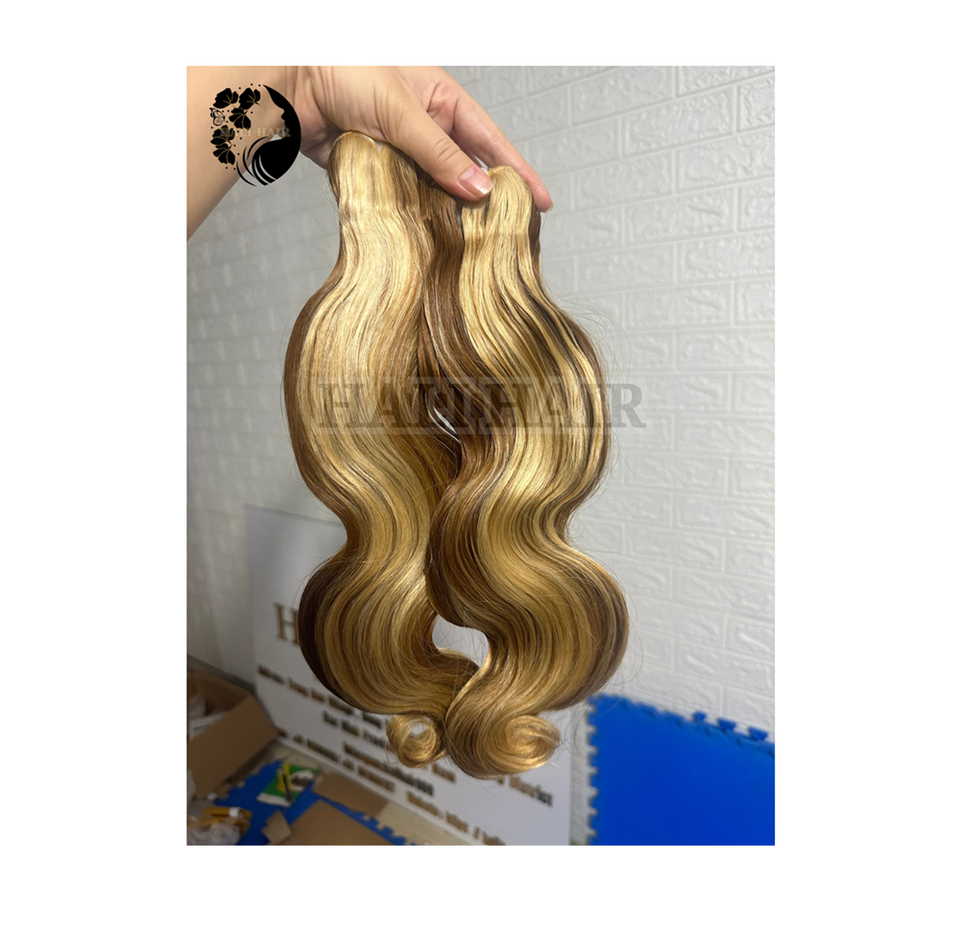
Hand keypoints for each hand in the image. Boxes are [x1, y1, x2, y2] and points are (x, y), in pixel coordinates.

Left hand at [287, 66, 551, 211]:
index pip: (489, 141)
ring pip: (434, 189)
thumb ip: (439, 154)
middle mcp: (424, 126)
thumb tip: (479, 190)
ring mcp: (400, 150)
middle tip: (508, 232)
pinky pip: (404, 197)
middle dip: (485, 199)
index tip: (541, 201)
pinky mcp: (377, 170)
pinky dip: (416, 214)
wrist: (287, 86)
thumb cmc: (342, 72)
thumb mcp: (400, 112)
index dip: (517, 171)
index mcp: (441, 99)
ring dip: (448, 213)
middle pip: (464, 170)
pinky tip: (430, 235)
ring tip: (471, 242)